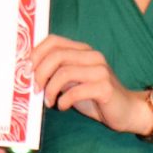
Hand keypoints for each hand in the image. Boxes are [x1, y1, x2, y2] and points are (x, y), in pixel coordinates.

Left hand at [30, 35, 152, 134]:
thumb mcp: (72, 82)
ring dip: (50, 89)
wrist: (125, 111)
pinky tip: (63, 106)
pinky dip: (64, 101)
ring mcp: (100, 70)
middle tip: (35, 90)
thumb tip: (29, 73)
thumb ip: (56, 73)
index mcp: (82, 50)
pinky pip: (76, 91)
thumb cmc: (94, 97)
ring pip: (64, 72)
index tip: (27, 72)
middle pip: (56, 55)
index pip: (53, 41)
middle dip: (40, 74)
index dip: (36, 54)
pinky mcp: (105, 88)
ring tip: (49, 102)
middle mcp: (92, 56)